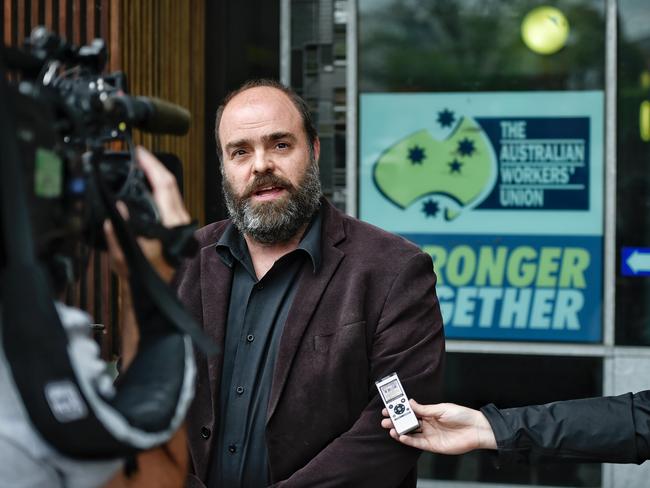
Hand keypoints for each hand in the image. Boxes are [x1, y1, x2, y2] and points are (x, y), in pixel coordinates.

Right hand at [104, 146, 189, 282]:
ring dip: (156, 176)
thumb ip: (118, 236)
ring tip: (139, 166)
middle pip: (170, 184)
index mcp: (170, 225)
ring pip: (172, 191)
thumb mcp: (126, 259)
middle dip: (153, 165)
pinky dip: (158, 189)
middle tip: (137, 154)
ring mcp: (181, 223)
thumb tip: (115, 211)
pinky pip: (170, 200)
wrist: (157, 292)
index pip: (164, 186)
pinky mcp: (178, 225)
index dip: (152, 165)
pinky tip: (145, 186)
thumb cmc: (145, 278)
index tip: (139, 153)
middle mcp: (179, 221)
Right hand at [381, 399, 496, 453]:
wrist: (476, 429)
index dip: (400, 410)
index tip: (388, 408)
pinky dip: (408, 440)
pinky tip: (401, 436)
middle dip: (396, 421)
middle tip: (384, 420)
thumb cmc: (462, 415)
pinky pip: (418, 443)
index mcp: (430, 413)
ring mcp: (430, 435)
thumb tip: (410, 403)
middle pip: (408, 423)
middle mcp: (428, 424)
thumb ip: (424, 409)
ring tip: (390, 428)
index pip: (411, 411)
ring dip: (400, 431)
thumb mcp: (441, 409)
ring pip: (411, 433)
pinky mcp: (433, 445)